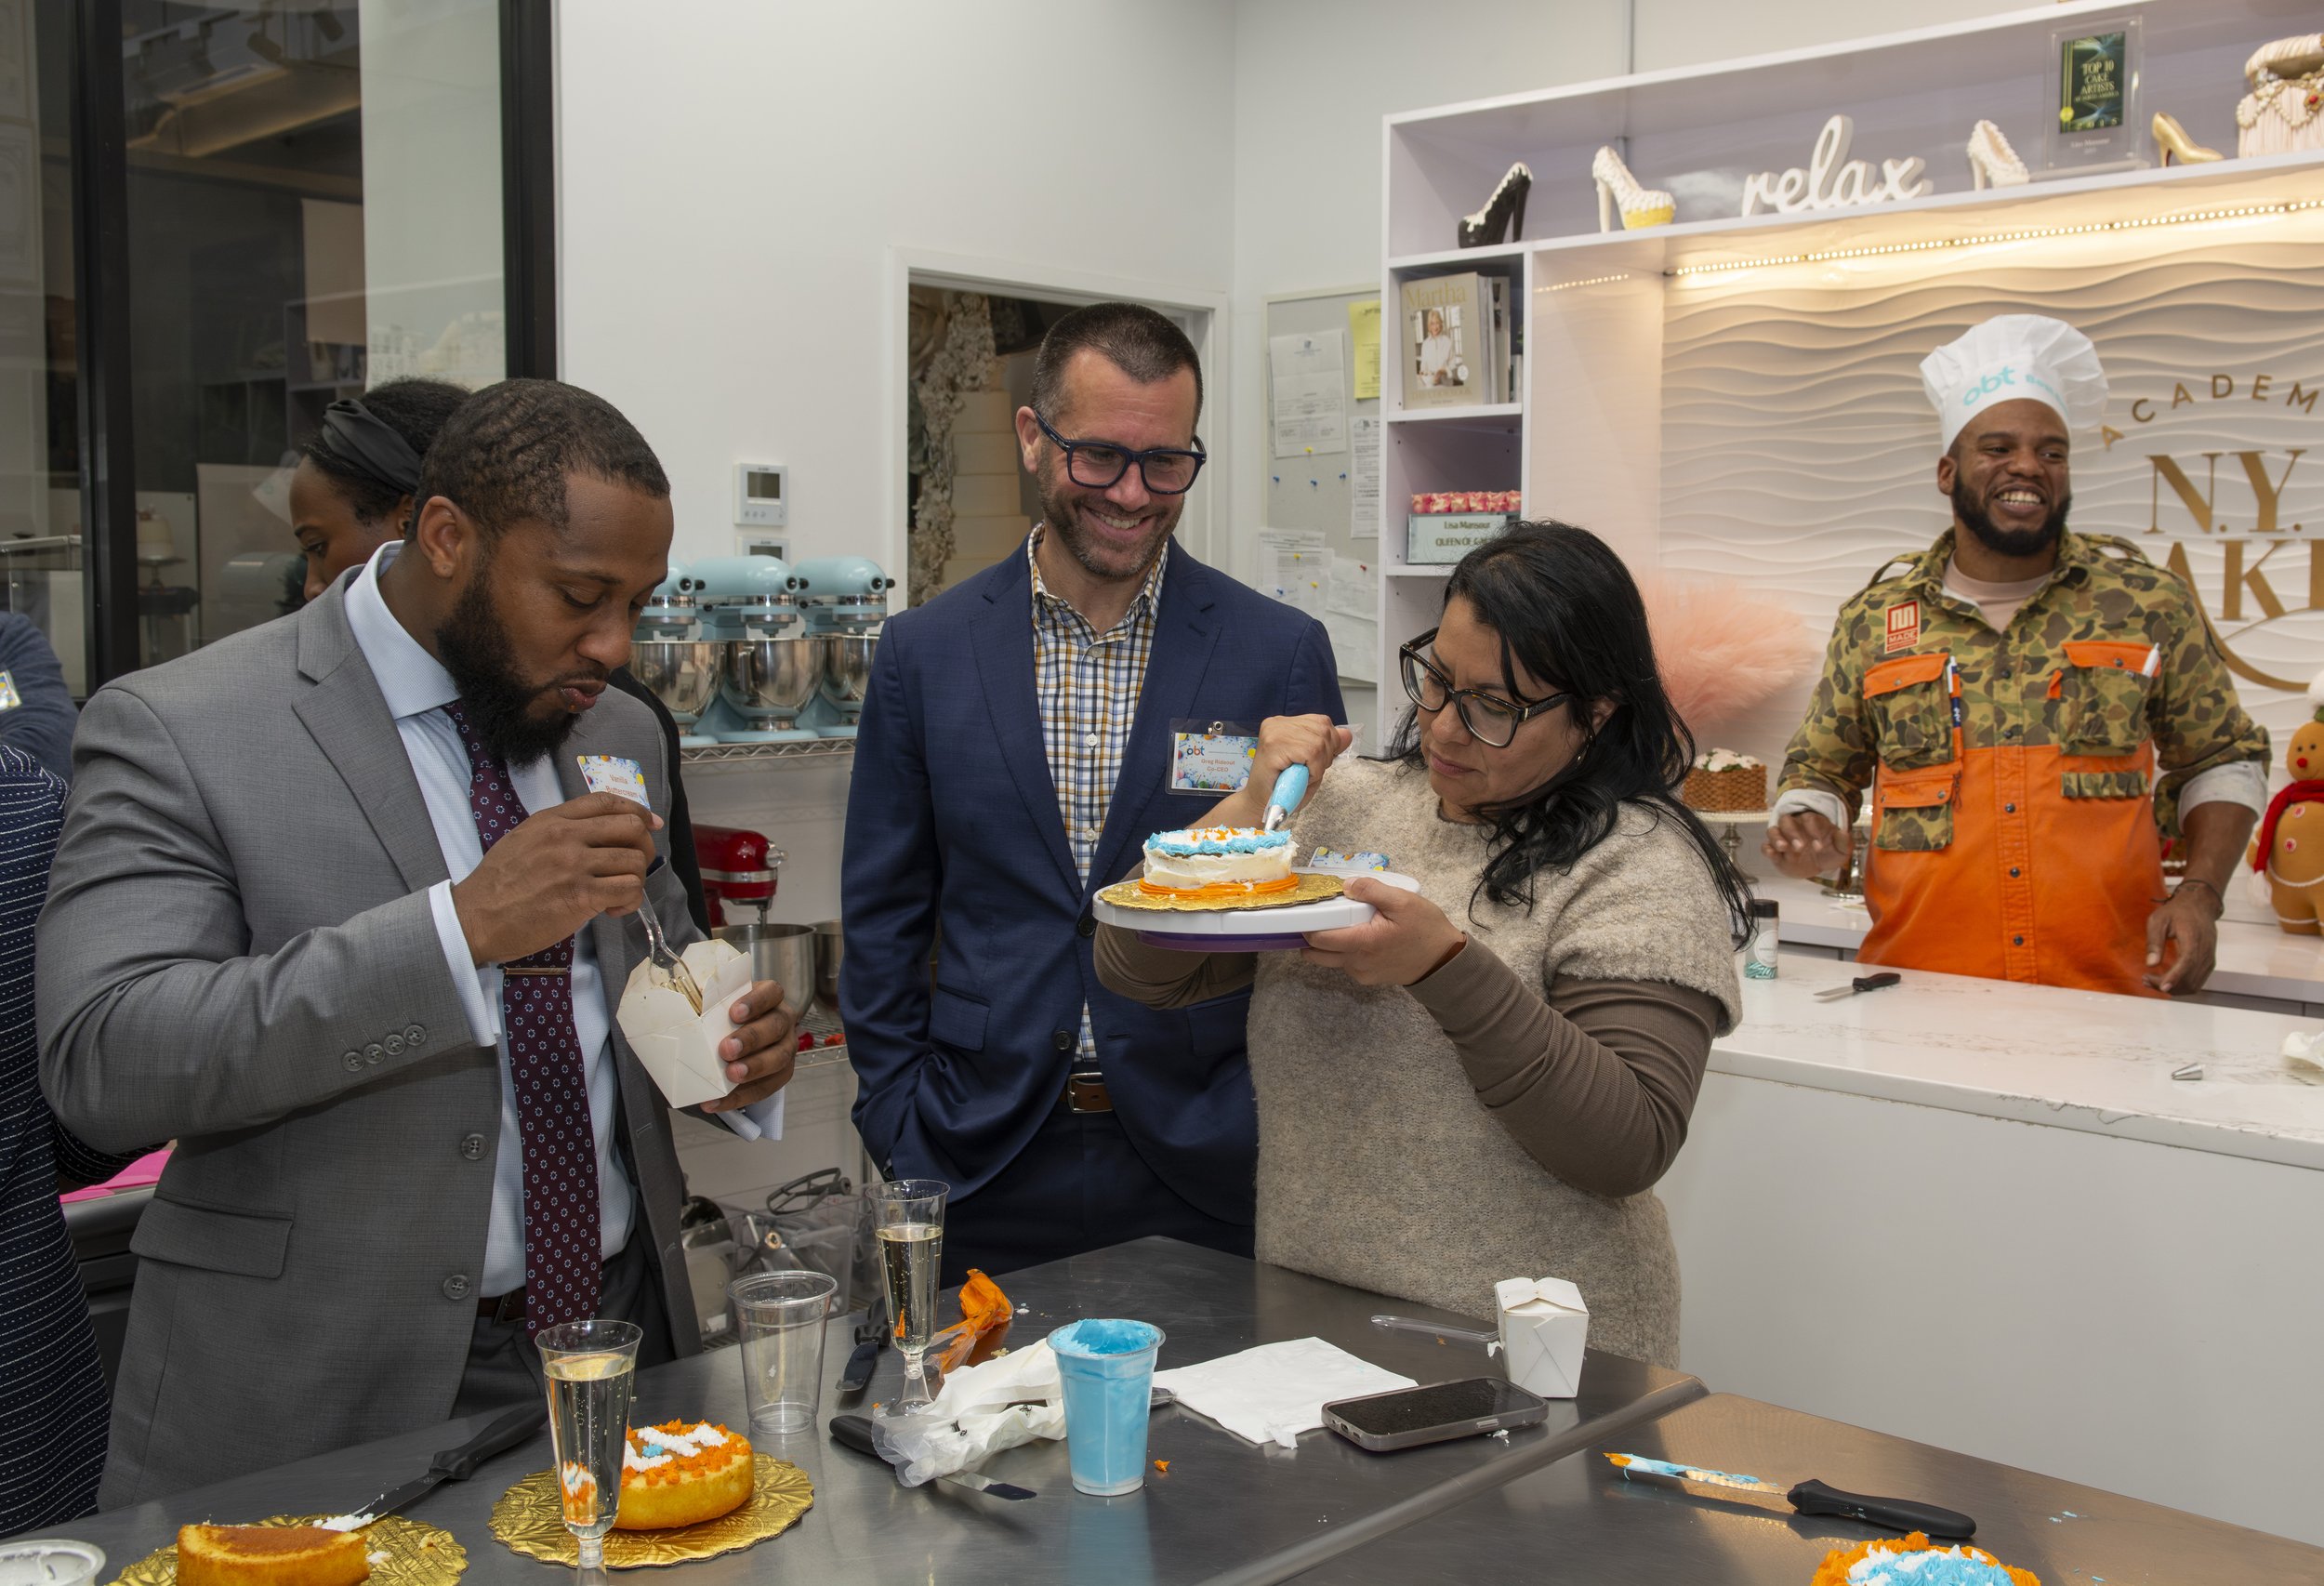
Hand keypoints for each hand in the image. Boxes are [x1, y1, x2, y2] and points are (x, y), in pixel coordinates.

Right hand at [452, 792, 661, 965]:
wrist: (476, 917)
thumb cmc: (497, 884)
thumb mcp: (523, 839)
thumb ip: (557, 830)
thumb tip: (595, 834)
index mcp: (552, 820)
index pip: (606, 801)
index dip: (637, 809)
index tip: (650, 822)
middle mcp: (566, 837)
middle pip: (630, 827)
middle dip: (643, 846)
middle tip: (634, 867)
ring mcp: (574, 865)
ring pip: (635, 860)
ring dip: (635, 879)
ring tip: (616, 895)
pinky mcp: (580, 896)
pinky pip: (628, 890)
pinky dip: (629, 901)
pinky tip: (612, 910)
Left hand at [703, 979, 798, 1112]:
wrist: (737, 1038)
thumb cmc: (727, 1016)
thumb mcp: (719, 1003)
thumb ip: (709, 1003)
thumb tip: (686, 1006)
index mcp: (770, 998)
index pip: (771, 993)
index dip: (755, 1002)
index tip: (734, 1013)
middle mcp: (783, 1021)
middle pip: (775, 1027)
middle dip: (751, 1039)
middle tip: (726, 1049)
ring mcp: (785, 1048)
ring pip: (778, 1059)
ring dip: (753, 1069)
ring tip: (730, 1076)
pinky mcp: (780, 1074)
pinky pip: (765, 1088)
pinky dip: (740, 1097)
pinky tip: (717, 1101)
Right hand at [1206, 714, 1352, 828]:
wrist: (1260, 805)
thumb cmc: (1284, 787)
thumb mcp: (1312, 763)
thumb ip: (1329, 747)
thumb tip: (1348, 734)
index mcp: (1285, 723)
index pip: (1322, 722)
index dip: (1328, 744)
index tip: (1315, 762)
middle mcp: (1278, 723)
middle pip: (1323, 729)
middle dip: (1325, 755)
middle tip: (1307, 772)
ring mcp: (1274, 732)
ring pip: (1319, 742)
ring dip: (1317, 765)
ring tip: (1301, 775)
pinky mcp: (1273, 745)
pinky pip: (1311, 753)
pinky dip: (1312, 770)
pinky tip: (1298, 777)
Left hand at [1299, 877, 1464, 986]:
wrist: (1445, 961)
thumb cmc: (1426, 930)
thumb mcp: (1403, 901)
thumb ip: (1372, 890)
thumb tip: (1347, 885)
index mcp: (1362, 943)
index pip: (1317, 939)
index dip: (1308, 924)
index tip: (1309, 910)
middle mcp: (1357, 963)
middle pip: (1316, 954)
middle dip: (1311, 937)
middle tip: (1320, 917)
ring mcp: (1362, 974)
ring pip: (1331, 960)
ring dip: (1329, 944)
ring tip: (1344, 924)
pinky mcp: (1369, 979)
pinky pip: (1347, 965)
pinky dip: (1345, 951)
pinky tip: (1360, 936)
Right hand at [1763, 811, 1845, 879]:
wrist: (1820, 866)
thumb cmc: (1829, 853)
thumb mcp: (1841, 850)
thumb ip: (1844, 842)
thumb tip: (1843, 833)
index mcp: (1812, 823)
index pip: (1809, 819)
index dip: (1813, 830)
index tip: (1819, 847)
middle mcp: (1795, 827)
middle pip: (1787, 821)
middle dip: (1792, 833)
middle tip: (1800, 847)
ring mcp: (1784, 839)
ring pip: (1773, 831)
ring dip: (1776, 838)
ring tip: (1782, 848)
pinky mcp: (1776, 853)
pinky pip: (1766, 846)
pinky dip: (1767, 849)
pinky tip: (1773, 854)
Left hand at [2145, 883, 2221, 994]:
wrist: (2199, 907)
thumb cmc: (2177, 912)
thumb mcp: (2159, 920)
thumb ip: (2154, 941)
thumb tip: (2150, 964)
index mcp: (2194, 939)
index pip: (2188, 962)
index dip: (2176, 977)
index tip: (2163, 987)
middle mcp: (2206, 952)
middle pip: (2189, 979)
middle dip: (2166, 985)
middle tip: (2145, 980)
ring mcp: (2209, 960)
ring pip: (2193, 985)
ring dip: (2173, 989)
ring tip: (2151, 981)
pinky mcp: (2208, 964)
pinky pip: (2196, 983)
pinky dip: (2180, 986)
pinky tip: (2164, 981)